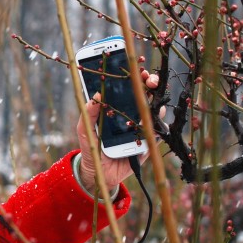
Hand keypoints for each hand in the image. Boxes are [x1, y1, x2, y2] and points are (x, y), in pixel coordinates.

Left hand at [76, 70, 159, 194]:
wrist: (98, 173)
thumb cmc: (92, 148)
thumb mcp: (85, 129)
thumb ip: (89, 112)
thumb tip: (95, 95)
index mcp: (119, 108)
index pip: (130, 88)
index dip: (136, 77)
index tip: (139, 69)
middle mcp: (133, 116)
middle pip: (147, 95)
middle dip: (151, 84)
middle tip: (149, 80)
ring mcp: (143, 129)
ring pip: (156, 110)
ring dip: (157, 100)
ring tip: (153, 94)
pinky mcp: (148, 144)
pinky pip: (158, 132)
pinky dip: (157, 124)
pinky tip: (154, 117)